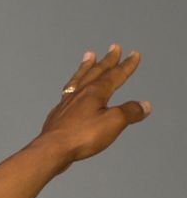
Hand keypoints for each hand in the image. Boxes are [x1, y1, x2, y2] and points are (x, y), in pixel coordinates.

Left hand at [36, 47, 150, 169]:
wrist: (52, 150)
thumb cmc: (82, 136)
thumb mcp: (114, 122)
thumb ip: (130, 112)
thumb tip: (145, 106)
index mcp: (96, 92)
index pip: (115, 75)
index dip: (126, 65)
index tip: (134, 54)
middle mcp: (80, 93)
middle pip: (97, 72)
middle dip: (108, 60)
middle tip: (114, 47)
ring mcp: (67, 103)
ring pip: (79, 79)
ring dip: (87, 67)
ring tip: (89, 56)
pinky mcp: (58, 115)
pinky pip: (67, 93)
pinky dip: (72, 86)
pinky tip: (71, 90)